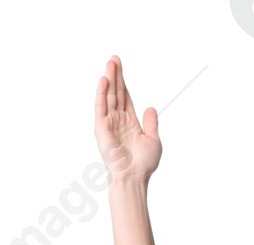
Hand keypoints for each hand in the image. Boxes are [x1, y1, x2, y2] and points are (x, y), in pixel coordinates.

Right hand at [95, 54, 160, 183]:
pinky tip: (104, 79)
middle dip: (115, 75)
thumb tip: (150, 107)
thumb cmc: (143, 165)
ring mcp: (109, 124)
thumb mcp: (153, 140)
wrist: (133, 178)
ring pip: (108, 96)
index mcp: (129, 123)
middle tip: (114, 58)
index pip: (125, 97)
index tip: (121, 66)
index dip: (123, 81)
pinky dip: (101, 93)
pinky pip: (101, 107)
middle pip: (116, 93)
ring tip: (110, 63)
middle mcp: (118, 121)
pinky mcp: (101, 128)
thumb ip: (151, 123)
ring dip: (109, 79)